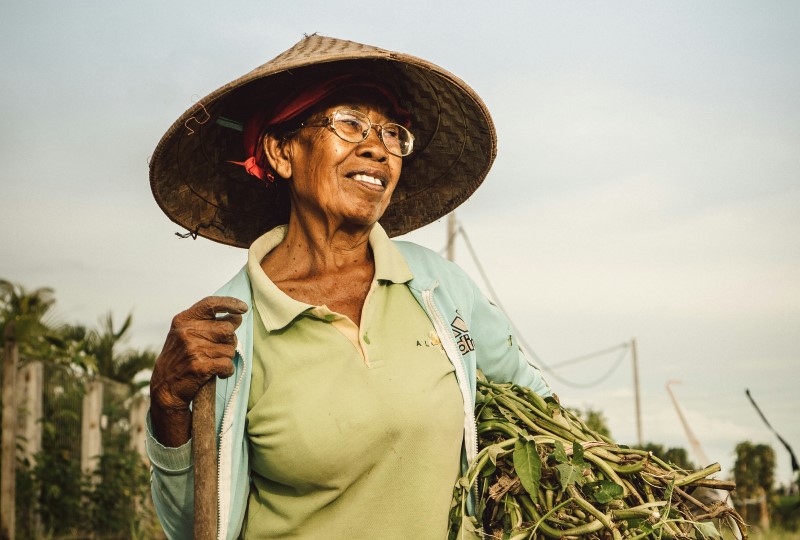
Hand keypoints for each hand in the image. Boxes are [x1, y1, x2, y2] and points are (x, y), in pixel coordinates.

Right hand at [150, 296, 247, 446]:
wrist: (165, 388)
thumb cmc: (180, 358)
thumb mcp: (184, 334)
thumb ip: (206, 323)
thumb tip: (237, 316)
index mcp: (183, 320)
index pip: (210, 304)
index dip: (229, 303)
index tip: (243, 308)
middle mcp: (187, 332)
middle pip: (228, 329)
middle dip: (229, 340)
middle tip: (220, 349)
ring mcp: (193, 348)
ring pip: (230, 349)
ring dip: (226, 358)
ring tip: (213, 362)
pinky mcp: (200, 366)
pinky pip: (228, 364)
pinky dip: (227, 371)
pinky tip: (218, 373)